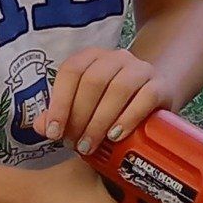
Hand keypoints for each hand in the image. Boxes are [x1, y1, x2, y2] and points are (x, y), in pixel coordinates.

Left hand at [40, 48, 172, 154]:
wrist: (155, 91)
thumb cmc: (113, 101)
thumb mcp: (86, 104)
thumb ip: (62, 113)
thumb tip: (42, 127)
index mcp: (92, 57)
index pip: (71, 71)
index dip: (60, 103)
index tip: (54, 132)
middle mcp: (116, 57)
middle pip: (93, 81)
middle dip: (80, 117)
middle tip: (75, 144)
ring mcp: (140, 69)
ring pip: (119, 88)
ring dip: (100, 121)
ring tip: (91, 145)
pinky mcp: (160, 85)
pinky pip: (145, 98)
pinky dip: (128, 118)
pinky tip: (116, 136)